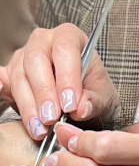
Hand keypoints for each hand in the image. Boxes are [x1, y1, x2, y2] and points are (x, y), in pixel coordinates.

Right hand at [0, 24, 118, 139]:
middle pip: (36, 59)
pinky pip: (2, 81)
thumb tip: (81, 109)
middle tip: (51, 118)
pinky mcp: (9, 74)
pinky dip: (3, 92)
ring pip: (19, 76)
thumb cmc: (91, 89)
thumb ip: (93, 101)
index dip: (66, 77)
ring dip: (29, 105)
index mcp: (69, 36)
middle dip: (44, 91)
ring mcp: (22, 56)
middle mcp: (43, 41)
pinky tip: (9, 101)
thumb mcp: (101, 94)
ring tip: (41, 129)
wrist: (78, 97)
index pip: (65, 49)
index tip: (70, 105)